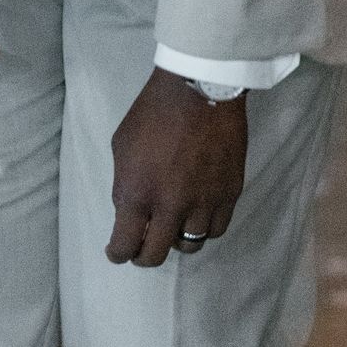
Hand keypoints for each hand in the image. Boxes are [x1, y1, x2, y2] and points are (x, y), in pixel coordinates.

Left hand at [106, 67, 248, 265]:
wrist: (199, 90)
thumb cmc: (152, 113)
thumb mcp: (121, 146)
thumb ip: (124, 184)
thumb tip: (129, 211)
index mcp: (137, 192)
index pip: (125, 244)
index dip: (118, 253)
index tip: (116, 252)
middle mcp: (170, 206)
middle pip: (157, 255)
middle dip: (143, 256)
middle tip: (141, 248)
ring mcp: (203, 203)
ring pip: (190, 245)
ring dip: (175, 240)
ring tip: (171, 227)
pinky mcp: (229, 194)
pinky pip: (216, 229)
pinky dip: (203, 228)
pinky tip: (196, 217)